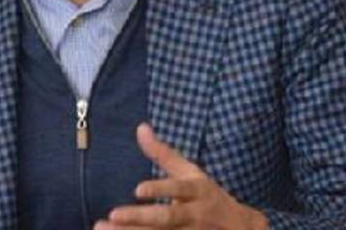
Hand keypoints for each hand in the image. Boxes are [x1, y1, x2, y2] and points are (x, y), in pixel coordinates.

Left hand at [94, 124, 267, 229]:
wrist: (242, 229)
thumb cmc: (208, 197)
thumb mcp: (190, 173)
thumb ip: (163, 153)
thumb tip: (140, 127)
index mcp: (196, 191)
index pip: (178, 190)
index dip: (160, 190)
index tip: (138, 190)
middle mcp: (195, 215)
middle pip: (168, 218)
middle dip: (140, 218)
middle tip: (113, 216)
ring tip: (104, 229)